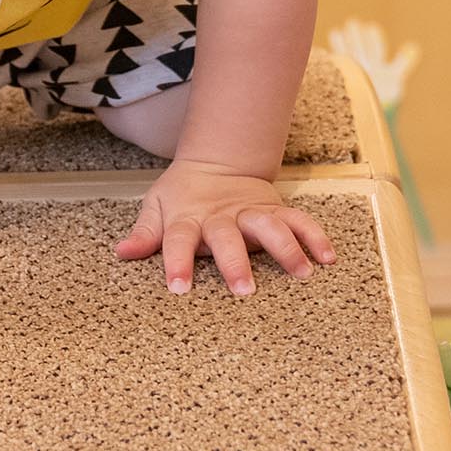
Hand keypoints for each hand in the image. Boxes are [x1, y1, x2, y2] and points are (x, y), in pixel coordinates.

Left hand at [115, 161, 335, 295]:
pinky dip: (315, 236)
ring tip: (302, 273)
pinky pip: (299, 220)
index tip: (178, 289)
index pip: (178, 240)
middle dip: (235, 262)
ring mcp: (251, 211)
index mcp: (188, 217)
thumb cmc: (184, 194)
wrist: (217, 160)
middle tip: (244, 290)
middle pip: (227, 237)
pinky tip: (328, 258)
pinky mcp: (275, 208)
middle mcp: (221, 216)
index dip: (176, 263)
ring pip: (269, 226)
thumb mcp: (158, 207)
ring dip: (286, 248)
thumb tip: (122, 252)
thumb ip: (145, 232)